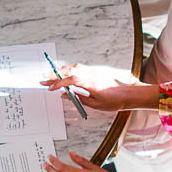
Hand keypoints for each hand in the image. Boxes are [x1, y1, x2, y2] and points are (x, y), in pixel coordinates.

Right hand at [41, 63, 155, 111]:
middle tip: (43, 79)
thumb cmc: (115, 100)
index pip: (70, 80)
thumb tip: (66, 96)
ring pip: (73, 68)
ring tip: (50, 76)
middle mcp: (90, 74)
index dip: (58, 83)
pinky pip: (78, 68)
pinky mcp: (94, 71)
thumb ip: (78, 98)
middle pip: (69, 71)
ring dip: (60, 71)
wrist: (129, 94)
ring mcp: (92, 71)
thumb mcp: (95, 104)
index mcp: (90, 83)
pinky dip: (68, 70)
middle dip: (54, 75)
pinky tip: (63, 74)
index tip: (50, 88)